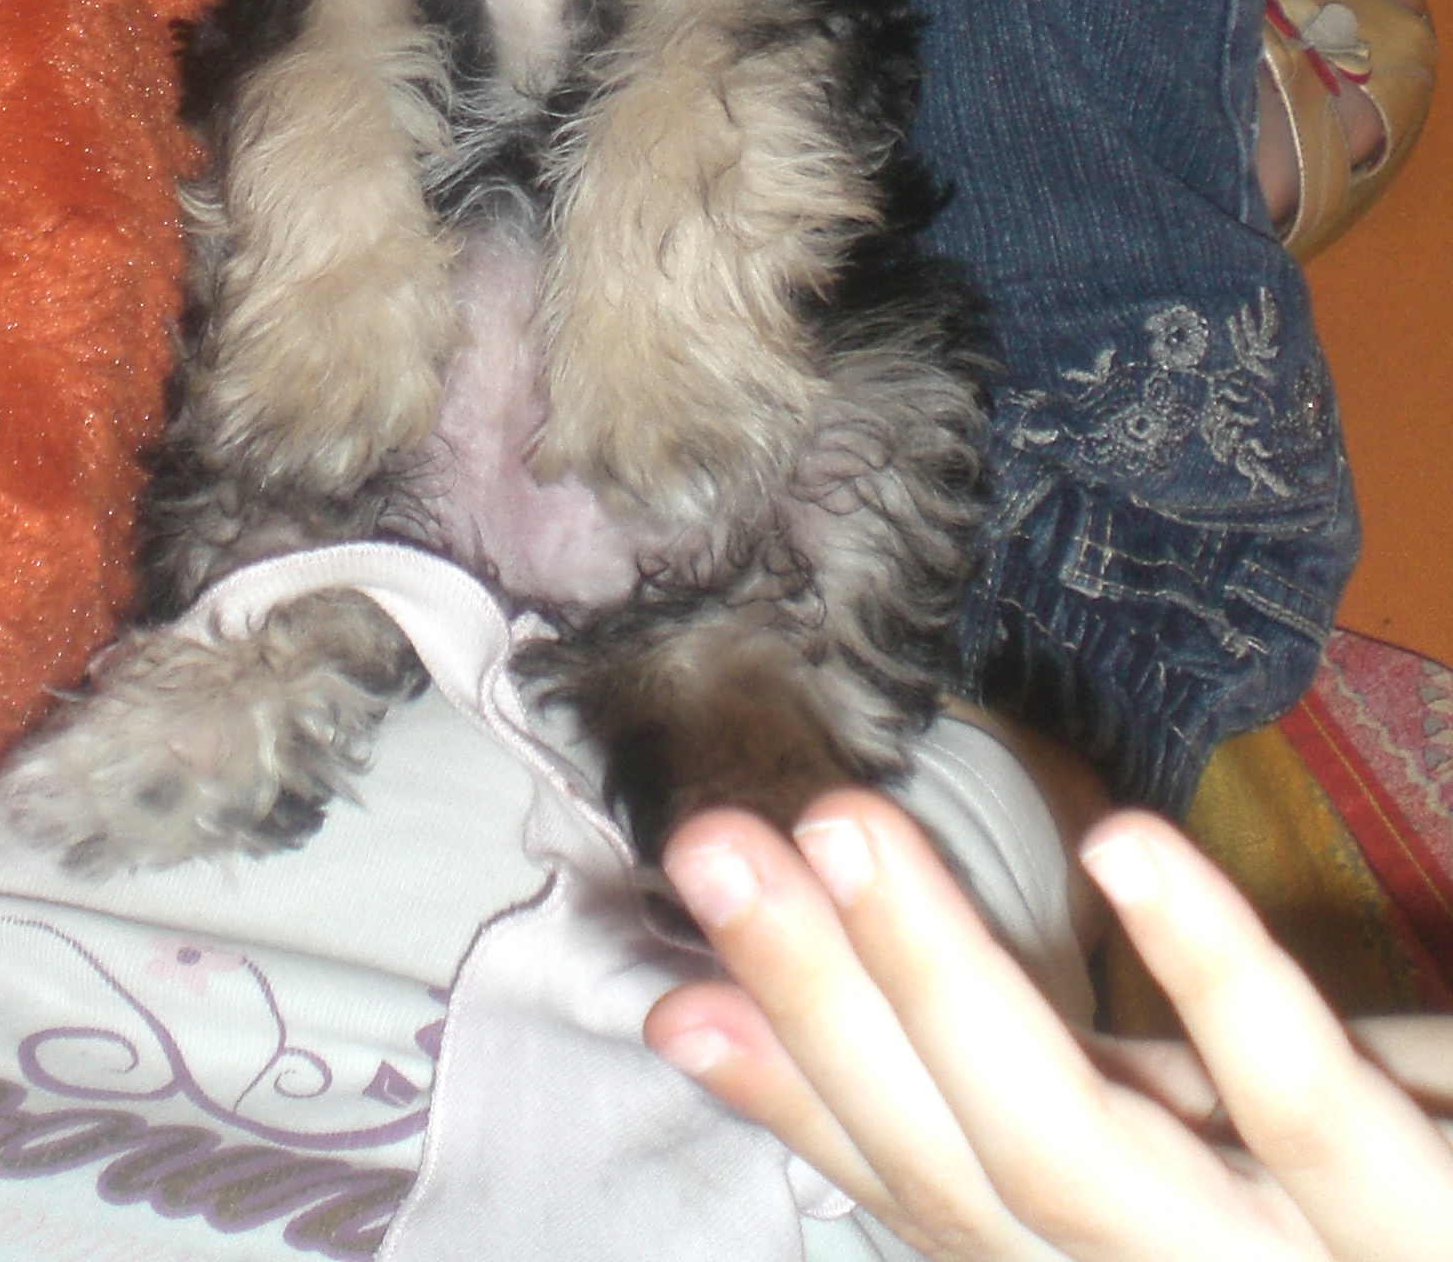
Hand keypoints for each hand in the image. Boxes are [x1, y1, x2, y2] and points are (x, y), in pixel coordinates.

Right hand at [645, 792, 1452, 1260]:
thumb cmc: (1392, 1181)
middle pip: (978, 1180)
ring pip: (1087, 1168)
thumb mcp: (1202, 1145)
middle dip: (828, 1003)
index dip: (794, 1080)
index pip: (929, 1202)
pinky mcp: (1432, 1236)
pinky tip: (1127, 848)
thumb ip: (1014, 1076)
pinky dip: (1215, 984)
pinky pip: (1315, 1117)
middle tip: (717, 837)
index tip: (669, 956)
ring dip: (948, 982)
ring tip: (843, 824)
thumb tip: (762, 1011)